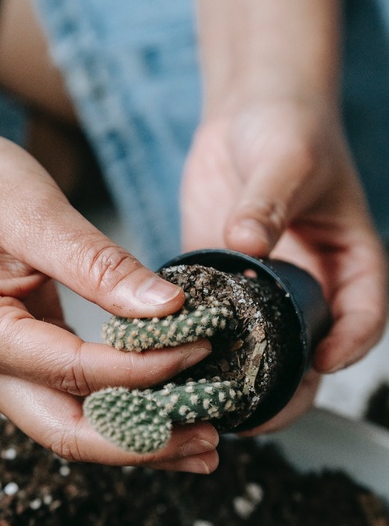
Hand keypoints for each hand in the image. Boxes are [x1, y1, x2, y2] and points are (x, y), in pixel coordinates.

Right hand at [0, 125, 219, 470]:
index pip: (72, 371)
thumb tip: (168, 309)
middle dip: (141, 443)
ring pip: (70, 430)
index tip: (198, 350)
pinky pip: (70, 405)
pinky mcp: (15, 369)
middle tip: (208, 441)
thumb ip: (101, 267)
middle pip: (66, 432)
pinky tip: (165, 412)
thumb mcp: (39, 212)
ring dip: (135, 441)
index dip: (141, 371)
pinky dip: (119, 414)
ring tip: (201, 441)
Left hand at [181, 95, 387, 430]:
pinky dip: (192, 353)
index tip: (324, 362)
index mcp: (347, 264)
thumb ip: (269, 200)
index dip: (349, 345)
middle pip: (306, 358)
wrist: (249, 111)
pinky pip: (210, 329)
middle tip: (250, 414)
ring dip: (231, 384)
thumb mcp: (286, 158)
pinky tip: (163, 370)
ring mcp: (262, 293)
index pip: (362, 317)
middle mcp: (308, 288)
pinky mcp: (220, 287)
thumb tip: (248, 239)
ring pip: (255, 355)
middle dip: (282, 393)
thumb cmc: (289, 127)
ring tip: (200, 408)